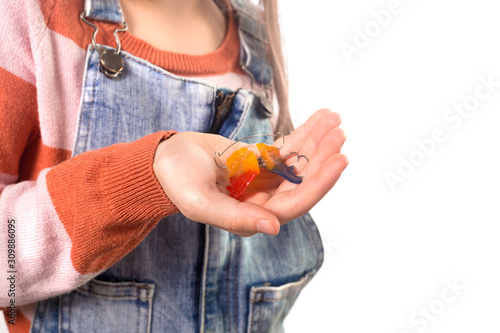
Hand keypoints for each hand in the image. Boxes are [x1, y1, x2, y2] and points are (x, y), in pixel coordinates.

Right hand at [153, 109, 347, 236]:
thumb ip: (235, 217)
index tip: (340, 158)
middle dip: (322, 157)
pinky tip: (320, 118)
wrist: (164, 160)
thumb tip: (273, 228)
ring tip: (333, 119)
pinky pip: (286, 148)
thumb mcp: (200, 201)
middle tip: (339, 132)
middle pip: (301, 181)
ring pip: (298, 162)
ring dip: (317, 141)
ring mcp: (263, 180)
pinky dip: (303, 133)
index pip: (295, 202)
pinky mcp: (260, 161)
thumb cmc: (176, 182)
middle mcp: (263, 201)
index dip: (319, 183)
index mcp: (252, 217)